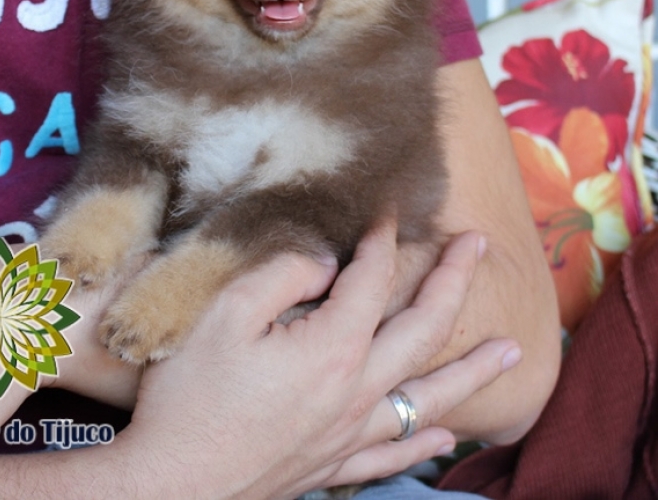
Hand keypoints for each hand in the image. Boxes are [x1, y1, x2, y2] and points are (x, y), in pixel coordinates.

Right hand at [113, 227, 521, 499]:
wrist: (170, 482)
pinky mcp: (333, 465)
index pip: (371, 279)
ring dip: (473, 371)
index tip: (386, 211)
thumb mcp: (223, 315)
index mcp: (331, 348)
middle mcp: (355, 390)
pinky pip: (395, 454)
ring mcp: (349, 433)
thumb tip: (328, 266)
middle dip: (454, 280)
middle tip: (478, 245)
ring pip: (429, 397)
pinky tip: (446, 436)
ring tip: (513, 351)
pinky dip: (424, 442)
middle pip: (422, 328)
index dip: (381, 239)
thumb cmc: (190, 397)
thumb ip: (283, 277)